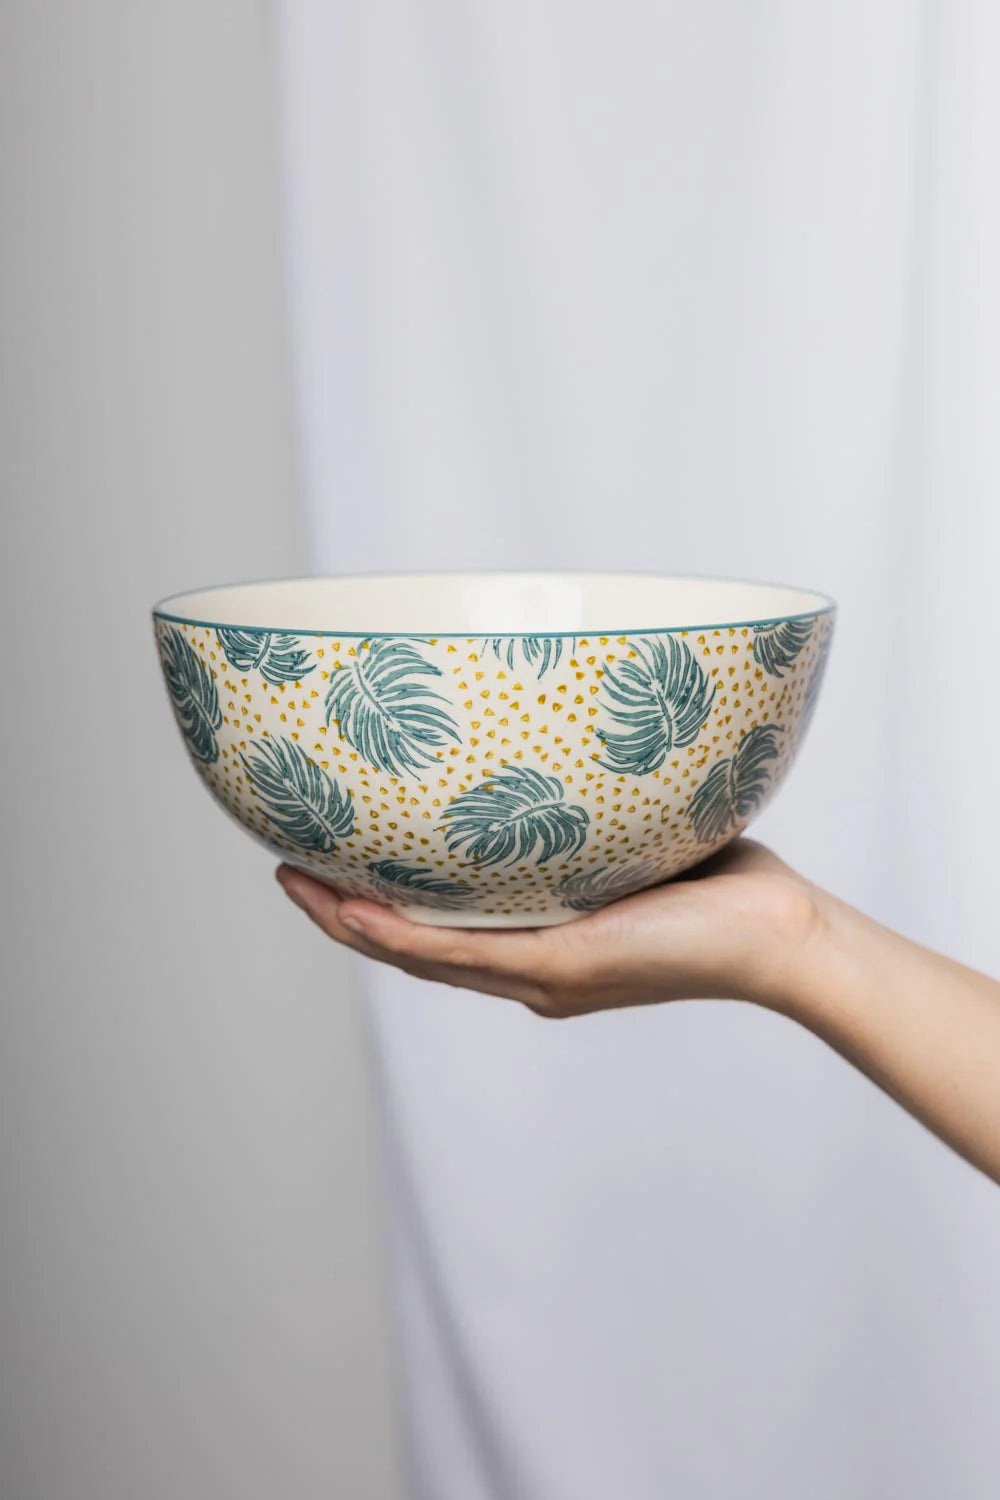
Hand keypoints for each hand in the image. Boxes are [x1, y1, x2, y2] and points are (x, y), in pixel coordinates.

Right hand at [275, 840, 823, 1018]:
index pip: (445, 928)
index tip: (333, 861)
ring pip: (418, 957)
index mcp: (542, 943)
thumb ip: (589, 804)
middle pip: (414, 947)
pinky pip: (458, 955)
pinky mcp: (558, 968)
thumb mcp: (636, 832)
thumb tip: (562, 734)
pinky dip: (397, 935)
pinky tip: (352, 909)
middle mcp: (530, 969)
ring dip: (349, 924)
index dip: (381, 903)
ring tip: (294, 883)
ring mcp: (539, 975)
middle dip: (345, 912)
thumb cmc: (721, 881)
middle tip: (288, 870)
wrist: (777, 933)